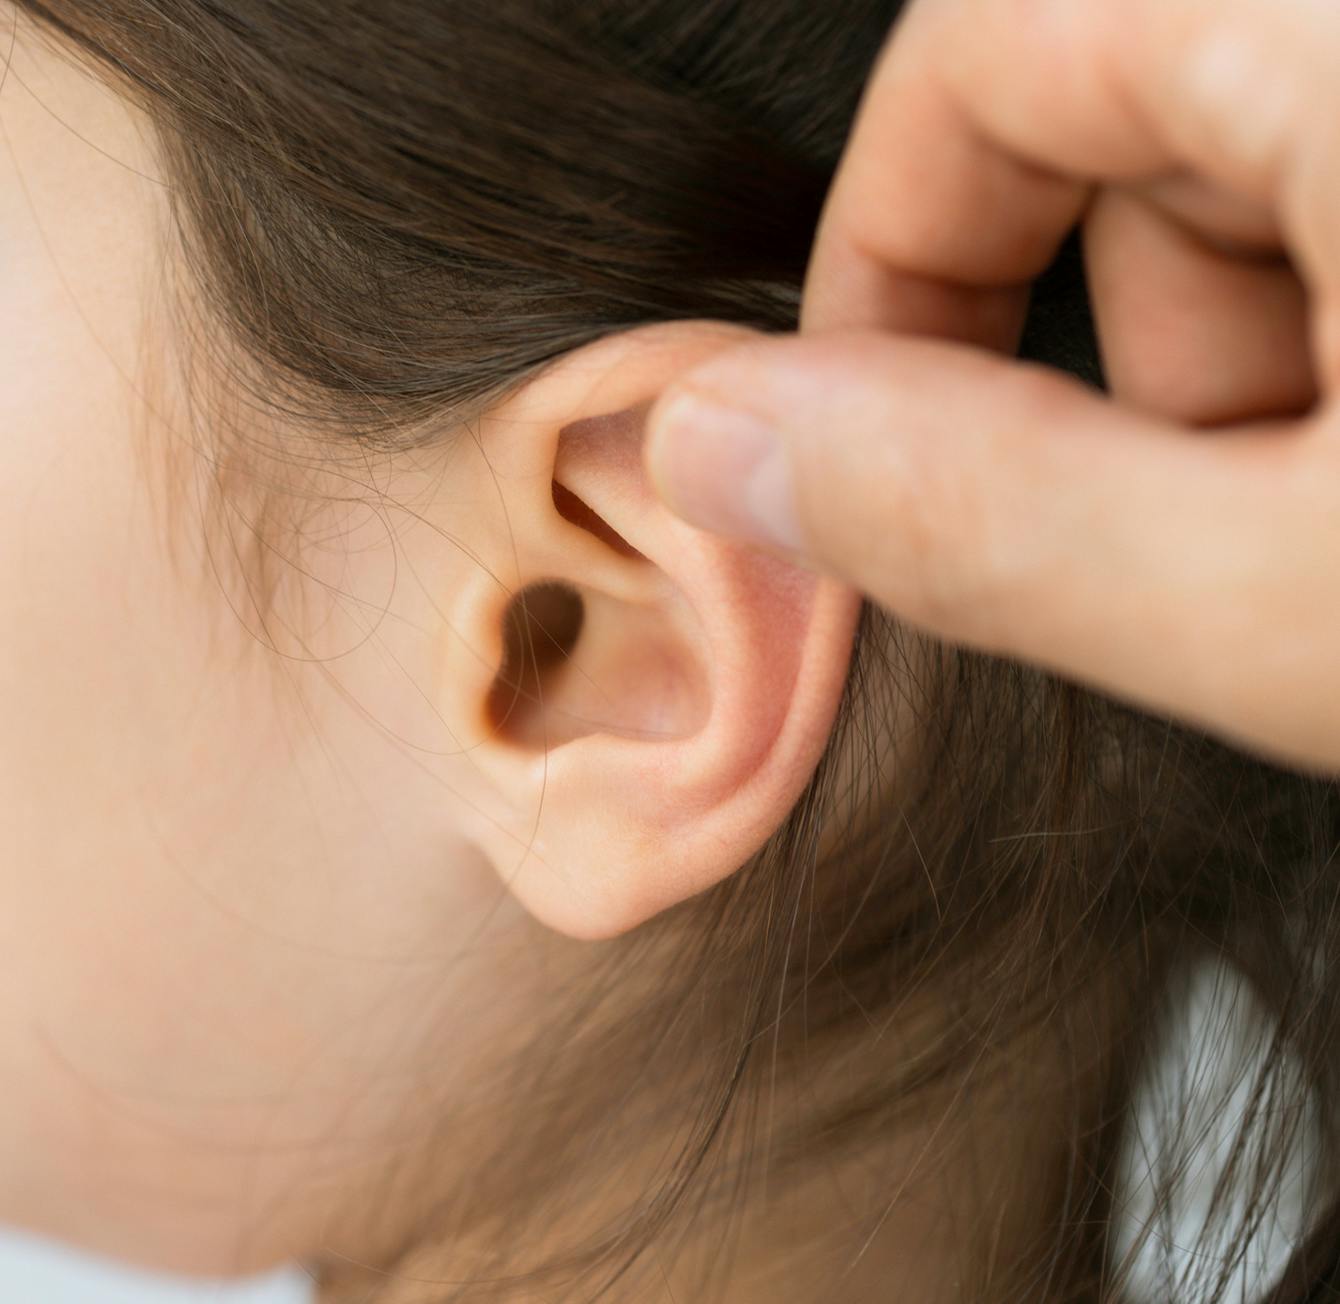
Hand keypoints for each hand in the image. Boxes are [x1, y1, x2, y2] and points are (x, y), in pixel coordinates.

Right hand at [644, 0, 1339, 776]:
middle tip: (1195, 533)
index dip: (885, 264)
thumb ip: (984, 515)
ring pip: (1258, 145)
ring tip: (1323, 520)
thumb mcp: (1301, 607)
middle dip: (1101, 350)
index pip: (981, 45)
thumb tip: (717, 447)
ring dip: (1240, 353)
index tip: (873, 452)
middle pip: (1117, 105)